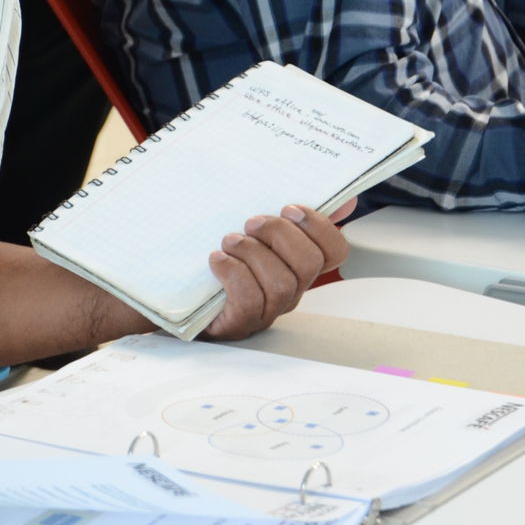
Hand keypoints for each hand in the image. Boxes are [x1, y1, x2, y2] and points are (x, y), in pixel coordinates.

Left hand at [200, 199, 353, 340]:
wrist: (180, 293)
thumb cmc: (221, 256)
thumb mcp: (256, 230)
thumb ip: (291, 216)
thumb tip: (343, 201)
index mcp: (298, 264)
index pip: (334, 251)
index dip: (320, 227)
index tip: (290, 208)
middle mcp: (289, 289)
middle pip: (308, 264)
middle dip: (280, 235)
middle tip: (251, 222)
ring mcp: (267, 310)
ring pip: (281, 284)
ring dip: (252, 253)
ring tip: (229, 241)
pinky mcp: (240, 323)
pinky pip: (250, 301)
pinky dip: (233, 274)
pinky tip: (217, 259)